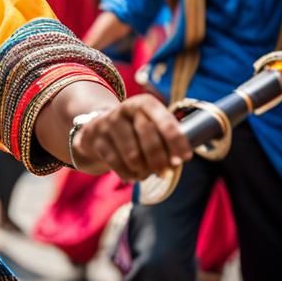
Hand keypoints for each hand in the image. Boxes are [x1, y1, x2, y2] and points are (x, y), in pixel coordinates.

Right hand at [73, 95, 191, 181]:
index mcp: (144, 103)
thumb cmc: (133, 131)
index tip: (186, 158)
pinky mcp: (95, 140)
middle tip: (166, 173)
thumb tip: (176, 162)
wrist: (96, 130)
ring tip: (147, 175)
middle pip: (147, 134)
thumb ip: (164, 138)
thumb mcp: (149, 124)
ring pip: (131, 153)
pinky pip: (115, 162)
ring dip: (143, 169)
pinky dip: (128, 174)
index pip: (164, 119)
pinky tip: (133, 177)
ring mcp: (107, 124)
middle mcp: (125, 109)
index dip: (176, 139)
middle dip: (159, 158)